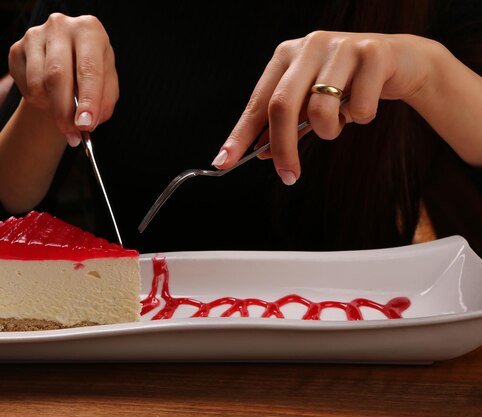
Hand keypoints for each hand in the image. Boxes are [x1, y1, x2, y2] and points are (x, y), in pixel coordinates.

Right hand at [8, 13, 118, 145]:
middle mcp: (60, 27)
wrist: (66, 62)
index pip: (88, 68)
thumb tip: (89, 122)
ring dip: (51, 109)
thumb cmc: (91, 72)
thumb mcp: (107, 84)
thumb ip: (104, 102)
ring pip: (38, 84)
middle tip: (72, 135)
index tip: (86, 124)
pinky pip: (25, 87)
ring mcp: (35, 36)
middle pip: (57, 76)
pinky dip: (38, 101)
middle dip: (65, 112)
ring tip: (63, 110)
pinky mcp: (16, 49)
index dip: (88, 100)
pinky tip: (49, 96)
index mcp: (89, 30)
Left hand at [213, 31, 435, 183]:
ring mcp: (341, 46)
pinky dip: (361, 119)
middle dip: (282, 147)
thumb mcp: (312, 101)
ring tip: (340, 123)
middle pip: (282, 105)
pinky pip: (359, 108)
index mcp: (286, 56)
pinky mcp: (373, 53)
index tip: (223, 162)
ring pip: (321, 109)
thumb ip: (288, 124)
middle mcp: (309, 46)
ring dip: (330, 131)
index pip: (257, 102)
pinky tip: (365, 106)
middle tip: (288, 175)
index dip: (240, 134)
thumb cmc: (348, 84)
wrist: (401, 61)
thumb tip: (262, 152)